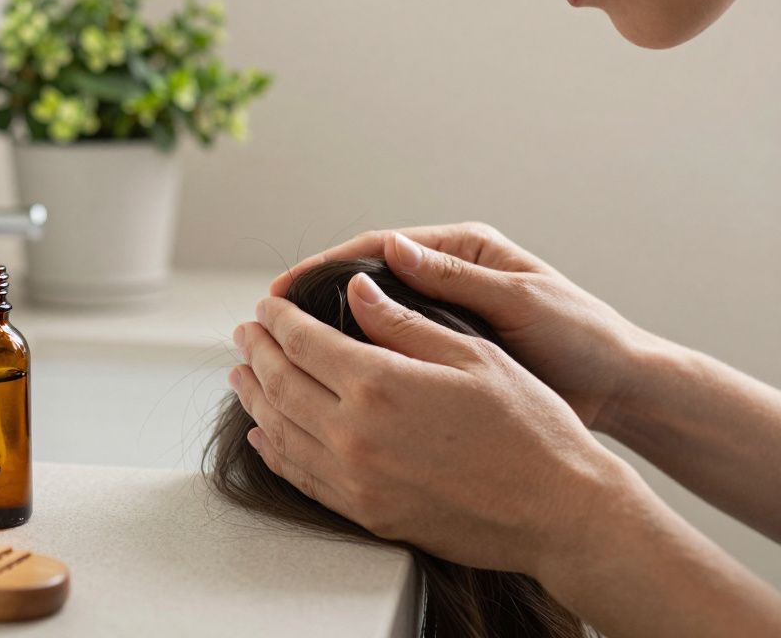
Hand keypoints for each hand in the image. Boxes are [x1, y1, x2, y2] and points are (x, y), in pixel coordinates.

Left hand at [230, 272, 628, 574]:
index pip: (304, 342)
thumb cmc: (530, 428)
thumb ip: (403, 322)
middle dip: (257, 351)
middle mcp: (355, 433)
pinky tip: (264, 434)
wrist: (560, 512)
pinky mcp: (365, 512)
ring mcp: (356, 478)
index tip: (267, 305)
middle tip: (244, 332)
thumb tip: (355, 290)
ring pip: (280, 430)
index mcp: (380, 384)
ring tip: (241, 375)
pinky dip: (274, 451)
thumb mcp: (471, 355)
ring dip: (255, 398)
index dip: (279, 319)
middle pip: (281, 383)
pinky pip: (301, 476)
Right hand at [270, 222, 648, 429]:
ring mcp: (445, 315)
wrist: (622, 389)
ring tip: (282, 352)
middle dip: (313, 298)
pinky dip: (359, 361)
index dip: (325, 267)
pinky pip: (392, 350)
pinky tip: (329, 381)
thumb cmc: (583, 338)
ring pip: (372, 318)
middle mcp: (448, 277)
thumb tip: (391, 249)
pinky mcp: (449, 352)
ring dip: (328, 332)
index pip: (377, 249)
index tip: (283, 290)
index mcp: (464, 251)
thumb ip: (458, 280)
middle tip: (265, 321)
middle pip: (364, 281)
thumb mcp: (522, 302)